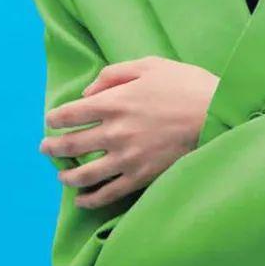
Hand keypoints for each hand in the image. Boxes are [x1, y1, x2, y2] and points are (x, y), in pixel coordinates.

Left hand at [38, 56, 219, 208]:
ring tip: (61, 176)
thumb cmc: (186, 85)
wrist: (218, 115)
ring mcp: (127, 157)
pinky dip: (90, 199)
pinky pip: (109, 192)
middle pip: (71, 145)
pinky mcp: (142, 176)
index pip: (70, 114)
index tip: (51, 121)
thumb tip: (88, 93)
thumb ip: (113, 74)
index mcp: (113, 101)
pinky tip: (82, 200)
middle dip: (53, 147)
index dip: (55, 119)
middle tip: (46, 149)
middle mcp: (114, 131)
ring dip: (67, 176)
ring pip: (85, 173)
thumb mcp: (150, 65)